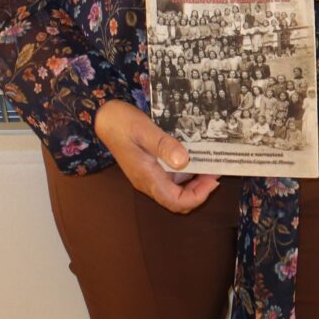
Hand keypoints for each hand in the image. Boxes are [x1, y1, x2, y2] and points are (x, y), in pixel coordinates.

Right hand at [93, 99, 219, 213]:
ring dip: (194, 181)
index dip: (198, 196)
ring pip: (176, 190)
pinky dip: (185, 172)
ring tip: (209, 163)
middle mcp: (149, 181)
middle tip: (215, 171)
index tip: (213, 180)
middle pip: (178, 200)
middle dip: (200, 190)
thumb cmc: (121, 122)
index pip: (176, 202)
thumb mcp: (144, 129)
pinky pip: (171, 178)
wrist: (103, 117)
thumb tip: (184, 160)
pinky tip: (193, 156)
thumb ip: (163, 145)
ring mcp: (148, 175)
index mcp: (147, 177)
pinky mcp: (149, 167)